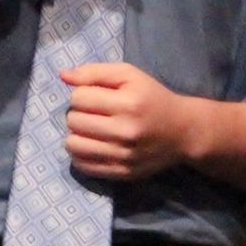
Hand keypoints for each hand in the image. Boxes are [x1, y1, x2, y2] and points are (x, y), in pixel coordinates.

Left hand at [62, 63, 198, 180]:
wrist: (182, 131)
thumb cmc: (153, 97)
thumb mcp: (129, 75)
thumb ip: (94, 72)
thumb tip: (63, 76)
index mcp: (128, 103)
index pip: (78, 98)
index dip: (82, 94)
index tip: (95, 97)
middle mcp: (125, 131)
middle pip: (73, 121)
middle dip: (78, 114)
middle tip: (93, 114)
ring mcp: (123, 155)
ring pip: (73, 145)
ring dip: (77, 135)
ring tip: (91, 130)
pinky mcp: (122, 173)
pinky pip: (83, 166)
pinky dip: (81, 155)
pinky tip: (93, 146)